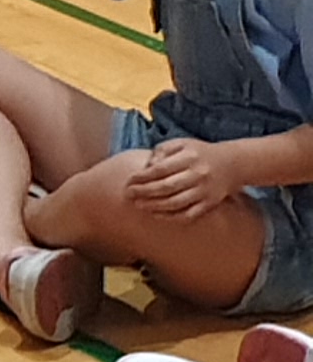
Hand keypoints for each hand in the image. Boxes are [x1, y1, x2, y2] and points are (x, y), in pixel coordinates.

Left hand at [130, 136, 246, 220]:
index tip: (128, 181)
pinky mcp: (210, 203)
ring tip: (138, 205)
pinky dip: (170, 217)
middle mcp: (198, 174)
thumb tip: (147, 166)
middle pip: (166, 187)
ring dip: (153, 206)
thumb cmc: (200, 153)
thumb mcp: (182, 144)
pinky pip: (188, 214)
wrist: (234, 164)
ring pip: (175, 203)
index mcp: (190, 157)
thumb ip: (162, 151)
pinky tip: (156, 215)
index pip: (161, 169)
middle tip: (128, 194)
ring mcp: (205, 190)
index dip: (142, 177)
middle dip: (143, 192)